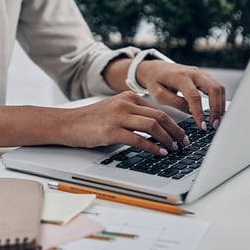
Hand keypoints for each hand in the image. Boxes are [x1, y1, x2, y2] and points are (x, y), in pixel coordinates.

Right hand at [60, 92, 188, 154]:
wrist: (66, 123)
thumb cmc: (91, 121)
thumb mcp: (116, 110)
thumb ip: (134, 115)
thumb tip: (158, 130)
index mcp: (129, 97)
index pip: (159, 110)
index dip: (174, 123)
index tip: (181, 134)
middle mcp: (126, 103)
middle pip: (161, 116)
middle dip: (176, 131)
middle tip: (183, 142)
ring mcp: (118, 116)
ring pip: (153, 125)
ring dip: (167, 139)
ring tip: (173, 148)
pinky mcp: (111, 130)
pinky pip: (139, 139)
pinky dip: (152, 146)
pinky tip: (159, 152)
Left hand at [136, 60, 225, 130]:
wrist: (156, 68)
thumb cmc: (155, 81)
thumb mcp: (159, 94)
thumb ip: (175, 103)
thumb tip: (191, 111)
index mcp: (180, 77)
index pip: (194, 97)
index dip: (200, 113)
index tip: (202, 126)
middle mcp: (193, 73)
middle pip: (213, 89)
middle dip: (217, 109)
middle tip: (214, 124)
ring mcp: (201, 73)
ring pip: (219, 87)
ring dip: (221, 105)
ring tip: (217, 120)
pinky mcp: (204, 77)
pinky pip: (217, 87)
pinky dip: (220, 100)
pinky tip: (217, 111)